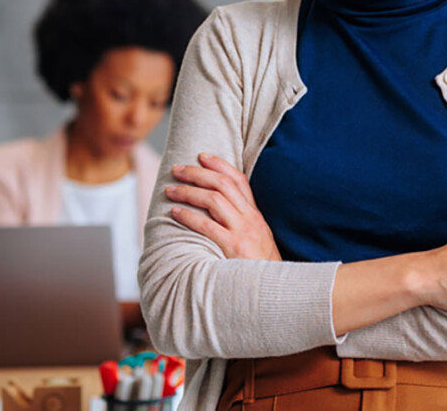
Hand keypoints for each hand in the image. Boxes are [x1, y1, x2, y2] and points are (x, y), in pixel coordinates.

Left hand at [165, 153, 281, 261]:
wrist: (275, 289)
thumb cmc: (260, 267)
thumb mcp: (258, 239)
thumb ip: (242, 224)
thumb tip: (218, 213)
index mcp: (255, 214)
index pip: (239, 180)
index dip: (220, 165)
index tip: (202, 156)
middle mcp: (250, 218)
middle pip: (223, 185)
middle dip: (197, 173)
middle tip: (177, 169)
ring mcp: (243, 231)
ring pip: (214, 200)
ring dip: (189, 191)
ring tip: (170, 189)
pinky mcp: (233, 247)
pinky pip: (208, 226)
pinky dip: (189, 216)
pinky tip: (175, 213)